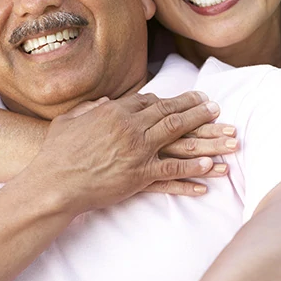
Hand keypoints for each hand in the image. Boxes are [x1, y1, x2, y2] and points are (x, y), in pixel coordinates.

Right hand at [25, 91, 232, 214]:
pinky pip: (172, 172)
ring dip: (206, 136)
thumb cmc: (57, 151)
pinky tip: (210, 169)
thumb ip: (89, 109)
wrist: (53, 182)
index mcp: (116, 112)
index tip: (187, 98)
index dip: (173, 99)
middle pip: (171, 114)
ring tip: (226, 135)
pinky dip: (193, 171)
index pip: (152, 101)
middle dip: (197, 109)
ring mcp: (138, 152)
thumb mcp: (70, 120)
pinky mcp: (139, 177)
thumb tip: (104, 102)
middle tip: (216, 107)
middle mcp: (132, 128)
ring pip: (179, 139)